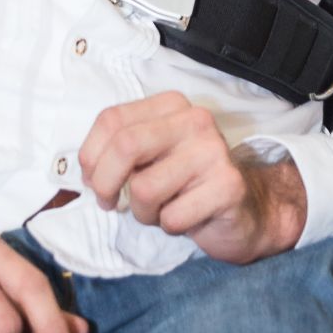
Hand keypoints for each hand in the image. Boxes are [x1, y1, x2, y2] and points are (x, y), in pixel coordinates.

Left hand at [78, 92, 307, 263]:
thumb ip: (120, 151)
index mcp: (171, 105)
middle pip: (124, 146)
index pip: (112, 118)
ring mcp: (214, 151)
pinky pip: (172, 217)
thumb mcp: (152, 157)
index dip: (91, 155)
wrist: (248, 209)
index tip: (92, 180)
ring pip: (144, 189)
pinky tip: (187, 218)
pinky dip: (169, 227)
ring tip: (161, 209)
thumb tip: (84, 170)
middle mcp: (194, 120)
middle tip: (110, 204)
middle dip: (105, 184)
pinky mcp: (227, 186)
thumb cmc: (188, 185)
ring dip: (143, 212)